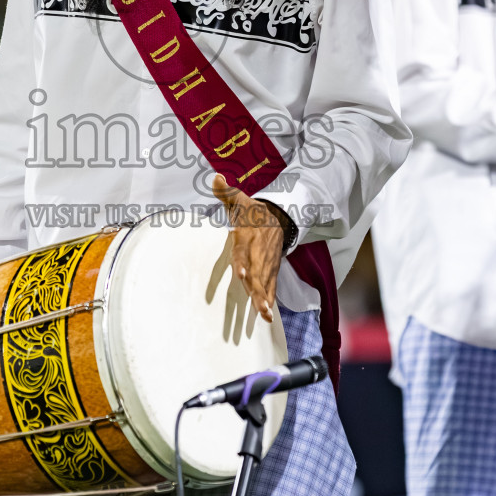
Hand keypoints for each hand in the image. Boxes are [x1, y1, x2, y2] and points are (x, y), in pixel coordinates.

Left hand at [212, 175, 287, 323]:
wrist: (279, 218)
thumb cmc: (252, 211)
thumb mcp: (239, 199)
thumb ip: (226, 192)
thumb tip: (216, 177)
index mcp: (248, 236)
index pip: (244, 250)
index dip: (242, 261)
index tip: (239, 273)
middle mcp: (258, 252)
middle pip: (257, 272)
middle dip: (257, 288)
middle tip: (257, 304)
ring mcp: (267, 263)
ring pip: (265, 283)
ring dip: (264, 299)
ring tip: (263, 314)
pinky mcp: (271, 270)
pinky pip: (271, 287)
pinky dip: (269, 301)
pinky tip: (267, 317)